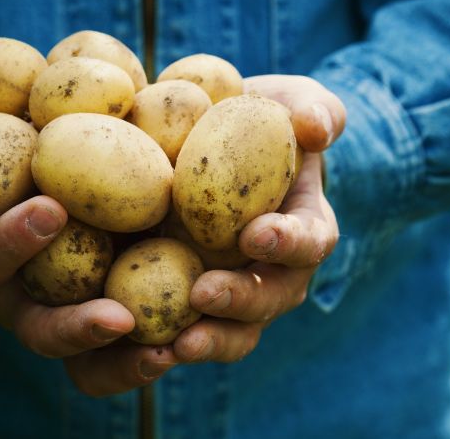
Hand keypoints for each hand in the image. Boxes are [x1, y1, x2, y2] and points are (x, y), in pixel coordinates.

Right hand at [0, 96, 176, 396]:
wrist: (74, 162)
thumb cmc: (18, 146)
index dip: (10, 240)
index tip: (51, 208)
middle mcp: (25, 301)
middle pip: (39, 332)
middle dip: (72, 327)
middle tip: (118, 316)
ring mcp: (69, 320)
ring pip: (85, 364)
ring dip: (121, 364)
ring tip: (162, 354)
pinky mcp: (112, 325)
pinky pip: (124, 360)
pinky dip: (147, 359)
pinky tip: (184, 346)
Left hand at [172, 75, 343, 362]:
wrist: (203, 145)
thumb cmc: (252, 120)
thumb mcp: (286, 101)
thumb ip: (312, 108)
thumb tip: (316, 128)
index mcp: (301, 228)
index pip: (310, 241)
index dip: (290, 242)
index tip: (257, 233)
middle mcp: (272, 271)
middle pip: (269, 300)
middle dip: (241, 301)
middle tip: (203, 294)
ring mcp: (232, 292)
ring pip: (232, 332)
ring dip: (207, 342)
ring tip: (173, 347)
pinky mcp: (187, 303)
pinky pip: (181, 335)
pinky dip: (161, 347)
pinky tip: (132, 346)